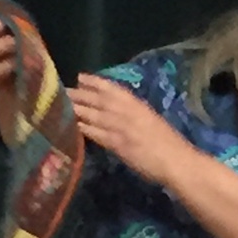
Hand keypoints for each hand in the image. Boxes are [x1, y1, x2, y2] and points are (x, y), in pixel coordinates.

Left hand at [68, 74, 191, 185]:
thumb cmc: (170, 143)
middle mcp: (126, 112)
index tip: (80, 77)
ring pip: (92, 114)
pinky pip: (94, 133)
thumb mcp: (152, 120)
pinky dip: (81, 128)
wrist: (176, 161)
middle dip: (79, 93)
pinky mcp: (115, 144)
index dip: (95, 82)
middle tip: (61, 89)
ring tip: (60, 104)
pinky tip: (70, 126)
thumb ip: (136, 114)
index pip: (112, 89)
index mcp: (138, 105)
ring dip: (75, 108)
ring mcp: (120, 127)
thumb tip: (118, 112)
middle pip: (98, 99)